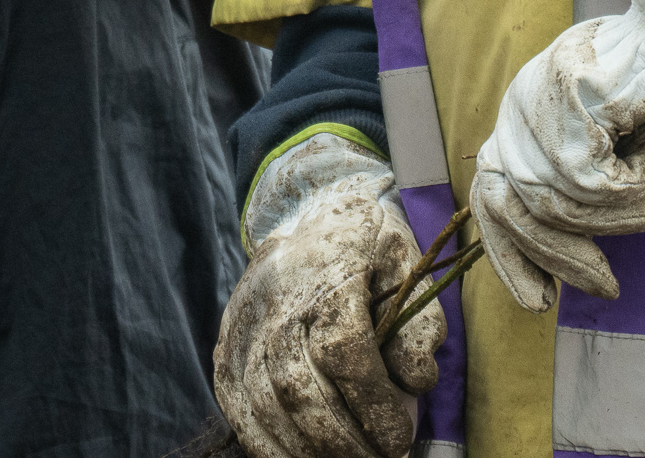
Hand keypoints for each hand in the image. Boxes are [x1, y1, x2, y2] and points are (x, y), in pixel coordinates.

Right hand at [212, 135, 445, 457]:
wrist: (306, 211)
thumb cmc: (367, 245)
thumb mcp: (408, 267)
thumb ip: (419, 325)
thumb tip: (415, 381)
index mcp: (326, 272)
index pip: (344, 353)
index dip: (372, 406)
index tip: (399, 440)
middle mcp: (276, 300)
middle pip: (300, 388)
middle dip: (343, 440)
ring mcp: (243, 324)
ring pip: (266, 403)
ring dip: (306, 449)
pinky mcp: (225, 346)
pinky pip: (236, 405)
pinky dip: (265, 443)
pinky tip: (297, 457)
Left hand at [466, 0, 644, 309]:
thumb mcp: (610, 154)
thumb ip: (574, 194)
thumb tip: (558, 268)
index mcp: (518, 121)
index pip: (489, 200)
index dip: (510, 256)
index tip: (538, 302)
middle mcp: (515, 106)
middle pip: (515, 209)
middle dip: (563, 259)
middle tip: (609, 285)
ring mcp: (535, 94)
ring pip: (555, 199)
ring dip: (615, 222)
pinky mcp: (567, 90)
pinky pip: (589, 178)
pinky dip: (632, 188)